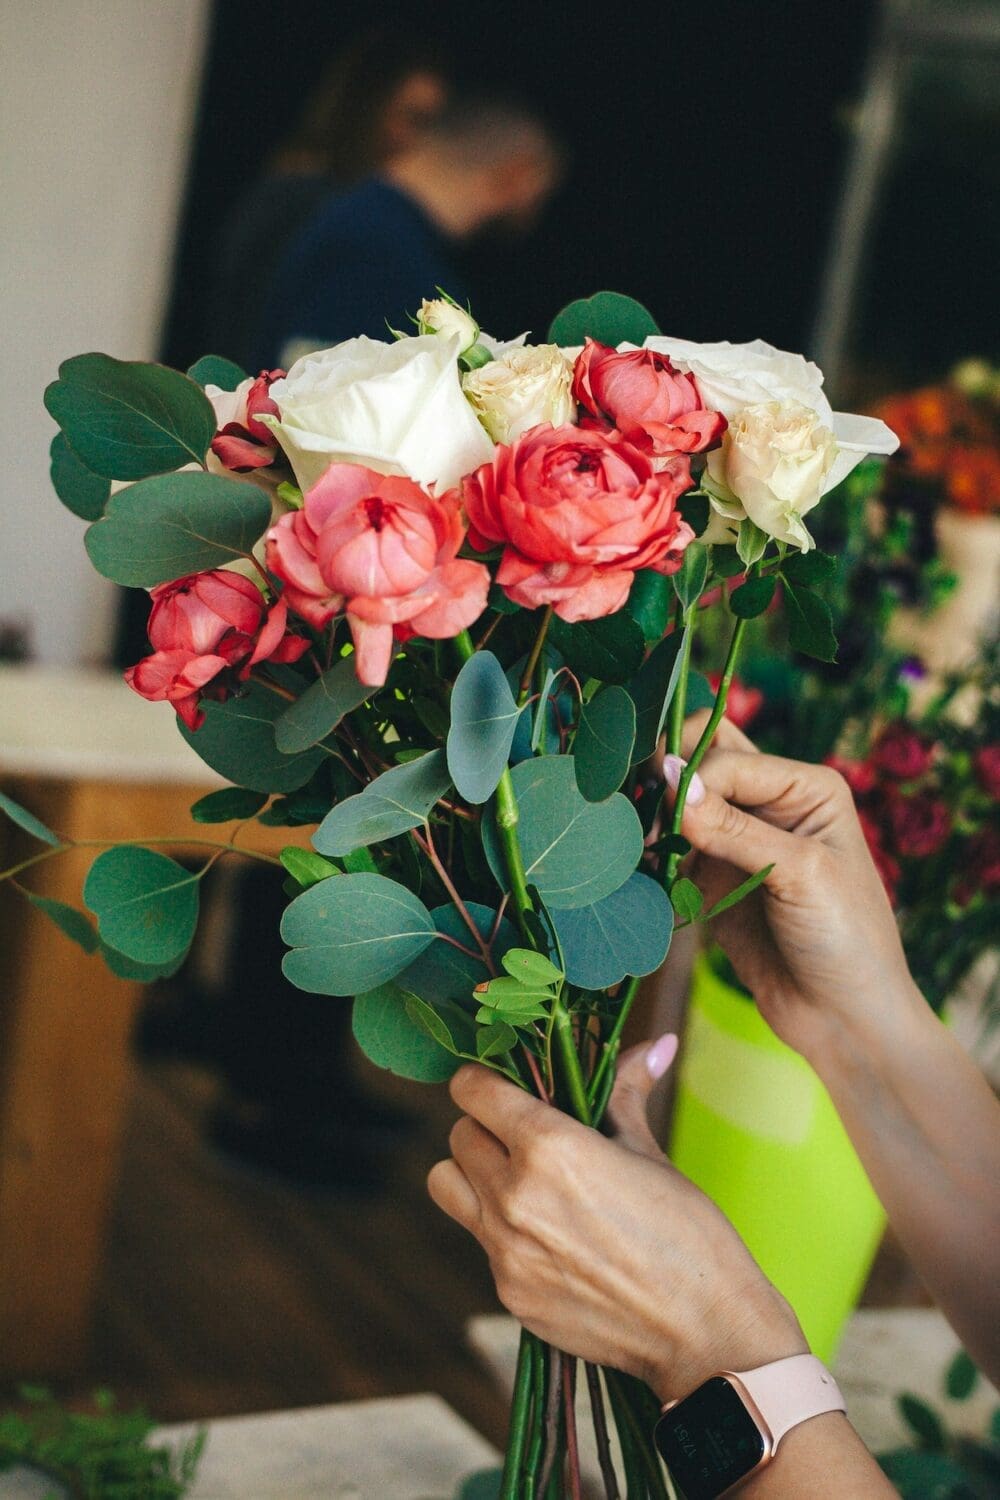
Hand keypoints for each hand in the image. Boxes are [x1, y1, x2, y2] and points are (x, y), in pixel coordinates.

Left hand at [428, 1044, 804, 1401]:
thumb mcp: (651, 1152)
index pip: (471, 1091)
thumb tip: (657, 1044)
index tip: (501, 1086)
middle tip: (523, 1135)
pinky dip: (501, 1230)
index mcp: (549, 1147)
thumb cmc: (690, 1235)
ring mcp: (505, 1251)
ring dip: (473, 1175)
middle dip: (485, 1127)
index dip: (483, 1081)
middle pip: (458, 1135)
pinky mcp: (508, 1293)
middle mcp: (514, 1196)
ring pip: (447, 1185)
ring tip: (519, 1181)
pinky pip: (480, 1241)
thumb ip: (628, 1092)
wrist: (705, 1333)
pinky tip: (553, 1238)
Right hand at [667, 715, 924, 1064]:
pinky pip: (671, 851)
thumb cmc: (846, 938)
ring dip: (654, 821)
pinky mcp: (713, 880)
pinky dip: (652, 858)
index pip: (727, 758)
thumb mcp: (798, 873)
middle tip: (640, 815)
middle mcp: (771, 804)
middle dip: (666, 779)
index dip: (689, 780)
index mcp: (805, 787)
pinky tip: (639, 872)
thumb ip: (731, 826)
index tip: (661, 817)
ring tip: (636, 850)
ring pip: (680, 804)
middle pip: (701, 761)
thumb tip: (667, 776)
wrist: (843, 1019)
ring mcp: (739, 841)